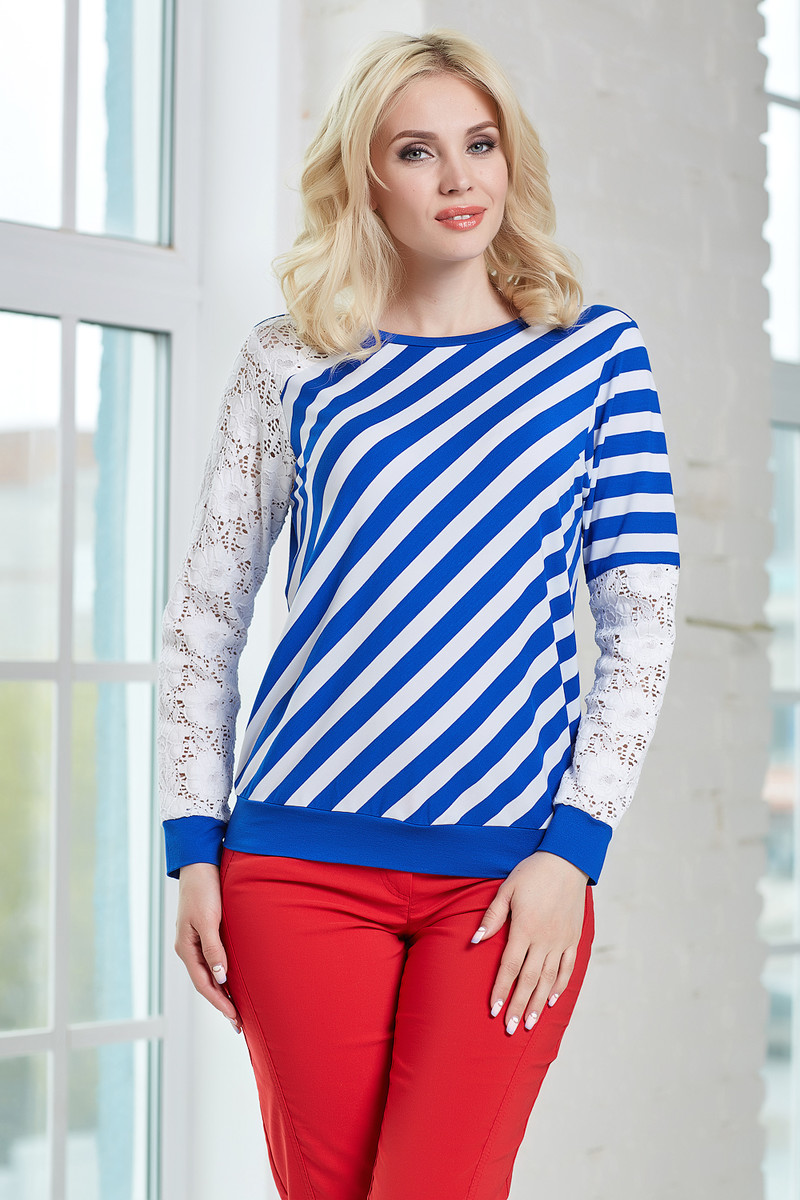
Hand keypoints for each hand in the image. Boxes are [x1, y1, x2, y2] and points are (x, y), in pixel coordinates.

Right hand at [175, 862, 241, 1032]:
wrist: (200, 864)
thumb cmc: (204, 890)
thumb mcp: (209, 920)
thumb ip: (213, 948)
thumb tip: (220, 977)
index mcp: (186, 948)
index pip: (204, 984)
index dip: (220, 1003)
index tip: (235, 1019)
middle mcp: (188, 948)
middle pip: (206, 983)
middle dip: (222, 1004)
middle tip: (239, 1024)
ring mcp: (195, 940)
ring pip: (209, 973)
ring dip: (222, 991)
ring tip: (237, 1008)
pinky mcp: (204, 931)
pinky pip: (213, 960)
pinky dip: (223, 974)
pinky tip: (232, 979)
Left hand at [471, 851, 588, 1035]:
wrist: (567, 861)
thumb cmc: (532, 873)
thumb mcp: (507, 890)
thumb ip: (492, 917)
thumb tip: (475, 940)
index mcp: (525, 928)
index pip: (510, 966)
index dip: (500, 989)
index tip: (493, 1010)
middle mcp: (544, 939)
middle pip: (529, 979)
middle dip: (518, 1005)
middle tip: (510, 1029)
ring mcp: (561, 940)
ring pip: (549, 979)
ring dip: (537, 1003)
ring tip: (528, 1023)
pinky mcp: (573, 938)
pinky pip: (567, 967)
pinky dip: (560, 986)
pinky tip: (550, 1001)